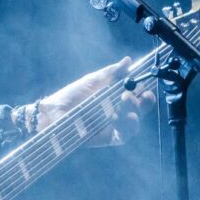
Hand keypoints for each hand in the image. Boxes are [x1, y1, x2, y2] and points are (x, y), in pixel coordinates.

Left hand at [37, 56, 155, 145]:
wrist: (53, 112)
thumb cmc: (71, 95)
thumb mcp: (92, 81)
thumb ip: (111, 73)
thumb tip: (128, 61)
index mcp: (116, 97)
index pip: (138, 95)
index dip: (146, 92)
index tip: (146, 86)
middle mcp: (118, 112)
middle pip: (140, 110)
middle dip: (143, 102)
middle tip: (131, 94)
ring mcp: (113, 126)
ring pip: (134, 124)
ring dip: (134, 113)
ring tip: (125, 102)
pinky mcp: (107, 138)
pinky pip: (122, 136)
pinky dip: (125, 128)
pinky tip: (118, 118)